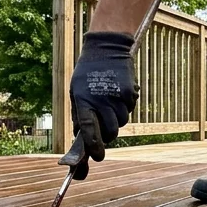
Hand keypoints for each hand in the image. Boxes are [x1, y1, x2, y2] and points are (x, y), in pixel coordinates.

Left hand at [67, 32, 137, 169]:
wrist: (107, 49)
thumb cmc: (87, 73)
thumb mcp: (76, 92)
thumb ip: (79, 115)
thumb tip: (81, 139)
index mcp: (84, 100)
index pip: (90, 130)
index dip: (94, 147)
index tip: (97, 157)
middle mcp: (101, 100)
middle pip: (110, 132)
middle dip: (107, 137)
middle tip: (103, 132)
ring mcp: (118, 97)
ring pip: (121, 123)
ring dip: (115, 121)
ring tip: (108, 106)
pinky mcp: (130, 93)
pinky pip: (128, 111)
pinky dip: (123, 109)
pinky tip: (117, 95)